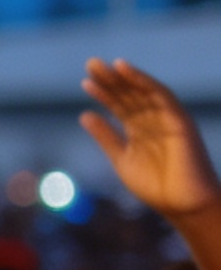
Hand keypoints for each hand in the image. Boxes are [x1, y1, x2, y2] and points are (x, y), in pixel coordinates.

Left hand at [80, 59, 220, 223]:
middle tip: (90, 63)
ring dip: (123, 77)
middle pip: (129, 95)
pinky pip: (161, 94)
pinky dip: (142, 80)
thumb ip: (106, 137)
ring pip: (142, 92)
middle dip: (111, 80)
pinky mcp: (179, 120)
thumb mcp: (122, 159)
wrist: (185, 206)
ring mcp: (167, 119)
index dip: (104, 94)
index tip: (85, 83)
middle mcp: (154, 121)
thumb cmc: (157, 187)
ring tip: (102, 65)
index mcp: (140, 130)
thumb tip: (84, 114)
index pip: (120, 106)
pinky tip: (124, 69)